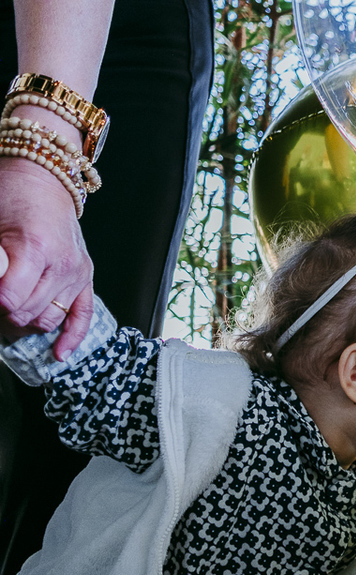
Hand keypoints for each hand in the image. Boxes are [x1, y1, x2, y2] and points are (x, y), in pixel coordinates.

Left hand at [0, 158, 94, 358]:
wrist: (43, 178)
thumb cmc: (11, 195)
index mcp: (35, 249)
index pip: (9, 299)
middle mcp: (62, 265)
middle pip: (27, 313)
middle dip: (2, 316)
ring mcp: (77, 273)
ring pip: (48, 319)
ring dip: (24, 324)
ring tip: (7, 316)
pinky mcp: (85, 277)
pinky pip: (83, 316)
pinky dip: (72, 338)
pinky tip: (59, 354)